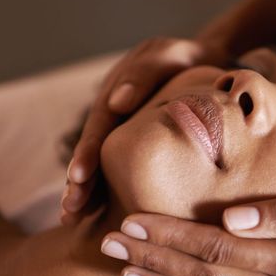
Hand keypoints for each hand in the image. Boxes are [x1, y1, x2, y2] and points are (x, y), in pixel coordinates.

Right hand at [61, 37, 226, 224]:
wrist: (204, 62)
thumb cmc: (187, 60)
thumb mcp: (169, 56)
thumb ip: (145, 74)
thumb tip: (116, 102)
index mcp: (116, 92)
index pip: (99, 125)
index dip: (88, 152)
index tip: (79, 177)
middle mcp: (112, 114)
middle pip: (93, 150)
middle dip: (79, 181)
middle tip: (71, 209)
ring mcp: (122, 130)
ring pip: (101, 163)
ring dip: (86, 190)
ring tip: (72, 219)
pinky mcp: (134, 144)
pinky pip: (119, 168)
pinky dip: (108, 190)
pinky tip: (99, 216)